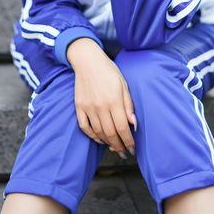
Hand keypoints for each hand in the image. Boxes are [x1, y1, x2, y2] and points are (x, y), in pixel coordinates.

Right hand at [68, 39, 136, 156]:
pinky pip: (85, 127)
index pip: (122, 128)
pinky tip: (100, 139)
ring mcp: (88, 108)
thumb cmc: (109, 71)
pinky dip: (93, 136)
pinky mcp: (79, 107)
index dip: (128, 141)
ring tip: (115, 147)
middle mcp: (100, 106)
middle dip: (119, 146)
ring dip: (108, 143)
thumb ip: (128, 105)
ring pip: (98, 133)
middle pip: (110, 133)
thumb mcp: (124, 84)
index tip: (132, 149)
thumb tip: (134, 124)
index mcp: (114, 100)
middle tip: (124, 153)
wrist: (88, 61)